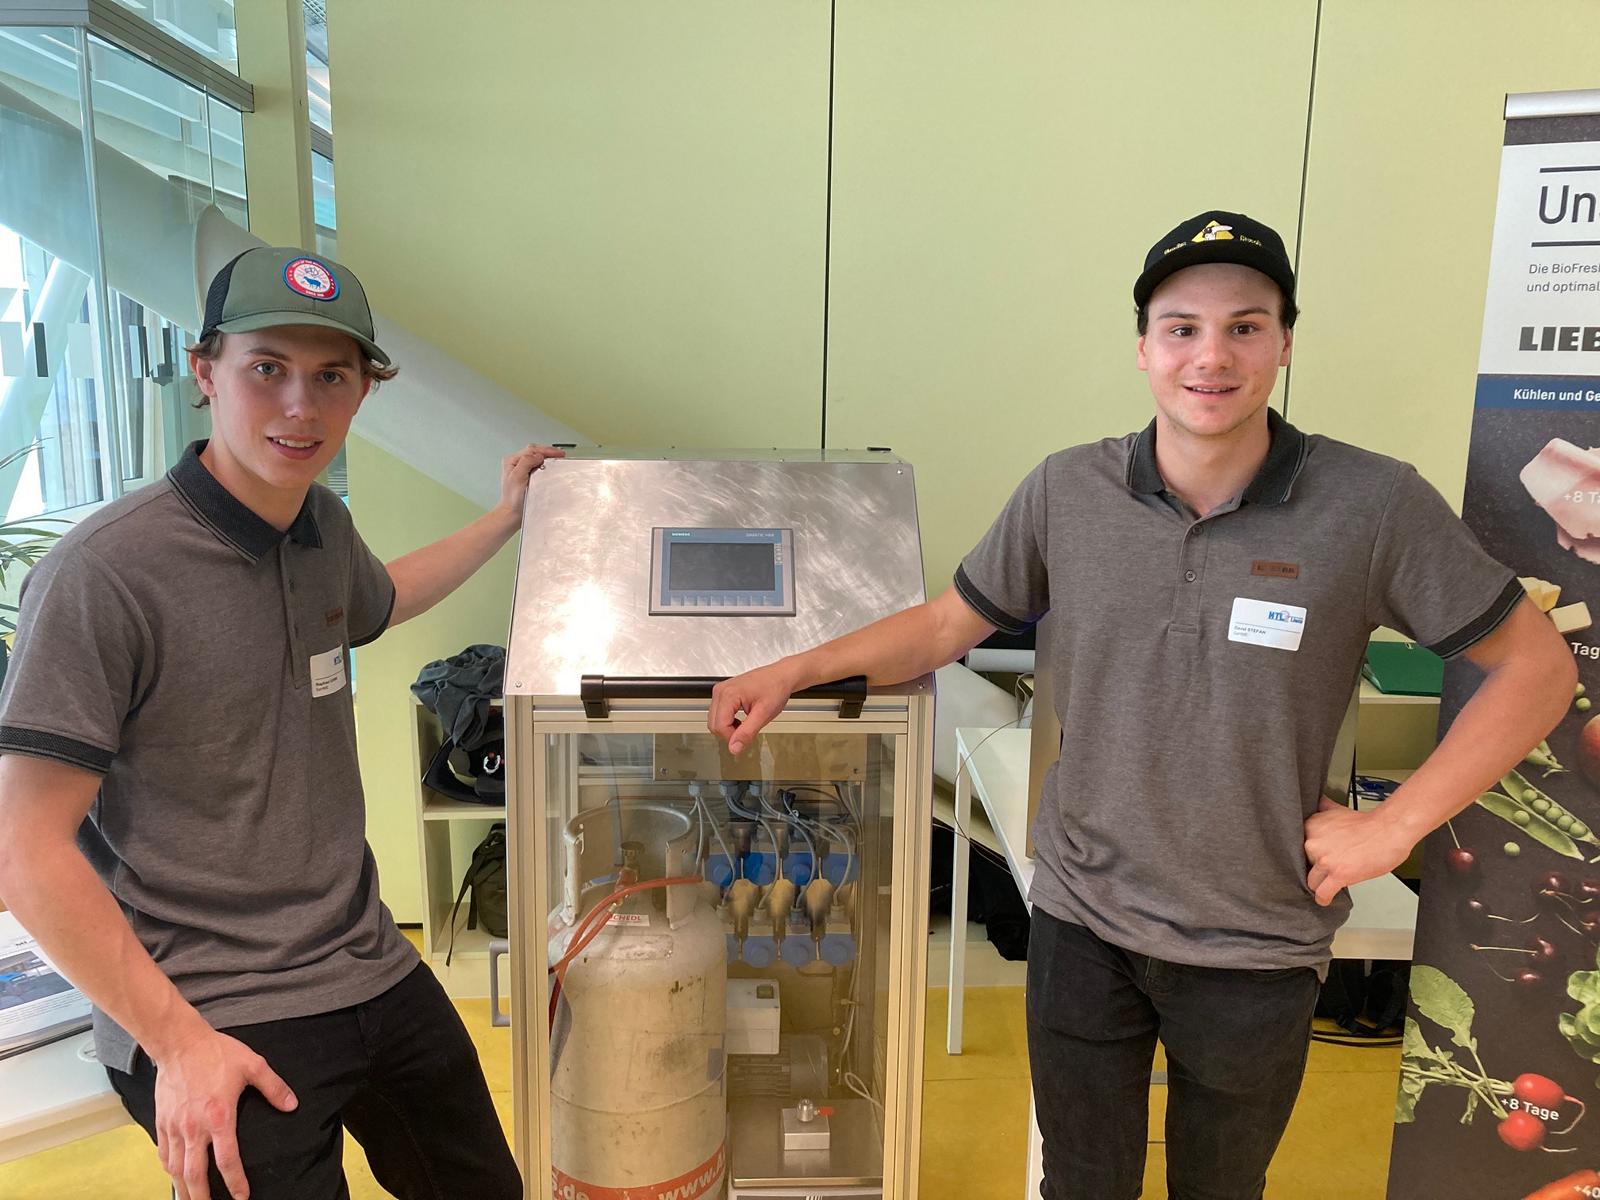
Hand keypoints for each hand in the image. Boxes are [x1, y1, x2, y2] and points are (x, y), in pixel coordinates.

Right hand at [152, 1028, 296, 1199]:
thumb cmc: (217, 1053)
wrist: (179, 1042)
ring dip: (183, 1188)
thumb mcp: (253, 1065)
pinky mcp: (161, 1121)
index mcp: (219, 1117)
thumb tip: (292, 1105)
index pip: (227, 1160)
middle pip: (195, 1174)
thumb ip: (274, 1087)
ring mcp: (174, 1126)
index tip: (242, 1197)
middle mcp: (194, 1128)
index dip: (235, 1182)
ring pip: (175, 1168)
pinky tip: (175, 1175)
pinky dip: (169, 1168)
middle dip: (201, 1197)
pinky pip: (163, 1153)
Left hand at [495, 444, 565, 523]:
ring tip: (557, 458)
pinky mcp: (527, 476)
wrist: (512, 513)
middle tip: (560, 454)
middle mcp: (516, 464)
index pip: (532, 450)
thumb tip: (538, 455)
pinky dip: (546, 465)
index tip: (558, 454)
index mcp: (512, 461)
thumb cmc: (512, 499)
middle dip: (548, 451)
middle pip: (534, 452)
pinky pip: (538, 466)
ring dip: (547, 457)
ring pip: (536, 458)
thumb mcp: (517, 478)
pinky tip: (551, 467)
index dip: (546, 450)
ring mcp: (522, 470)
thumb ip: (526, 463)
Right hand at [709, 661, 801, 754]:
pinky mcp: (723, 692)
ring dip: (729, 728)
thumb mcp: (764, 714)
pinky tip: (742, 719)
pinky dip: (729, 721)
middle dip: (730, 733)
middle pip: (714, 725)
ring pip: (714, 720)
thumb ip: (747, 733)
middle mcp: (721, 691)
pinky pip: (718, 714)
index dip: (732, 738)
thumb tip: (734, 748)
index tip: (746, 738)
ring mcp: (721, 691)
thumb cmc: (775, 688)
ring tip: (747, 723)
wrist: (781, 676)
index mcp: (728, 694)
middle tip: (748, 731)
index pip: (719, 727)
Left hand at [1303, 795, 1415, 906]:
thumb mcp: (1337, 811)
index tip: (1318, 859)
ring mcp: (1324, 859)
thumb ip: (1323, 813)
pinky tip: (1326, 898)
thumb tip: (1317, 805)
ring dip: (1321, 884)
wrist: (1390, 830)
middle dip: (1317, 868)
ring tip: (1330, 883)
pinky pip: (1323, 893)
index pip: (1299, 848)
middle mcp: (1313, 842)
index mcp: (1311, 826)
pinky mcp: (1338, 874)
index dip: (1310, 855)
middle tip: (1332, 867)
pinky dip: (1324, 898)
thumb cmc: (1369, 824)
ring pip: (1312, 880)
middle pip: (1304, 865)